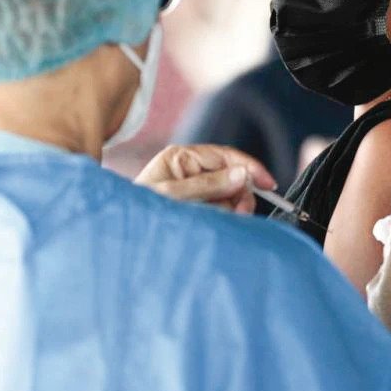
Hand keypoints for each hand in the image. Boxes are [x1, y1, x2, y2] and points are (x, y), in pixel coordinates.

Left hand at [136, 144, 276, 213]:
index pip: (225, 156)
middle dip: (240, 193)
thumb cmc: (140, 210)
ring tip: (221, 221)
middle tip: (240, 213)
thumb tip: (241, 174)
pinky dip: (224, 215)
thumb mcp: (174, 196)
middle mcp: (189, 169)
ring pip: (228, 193)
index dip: (249, 168)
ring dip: (232, 207)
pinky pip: (220, 206)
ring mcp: (192, 187)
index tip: (268, 183)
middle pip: (231, 174)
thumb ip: (209, 185)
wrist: (122, 234)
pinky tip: (217, 223)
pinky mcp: (195, 204)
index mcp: (182, 157)